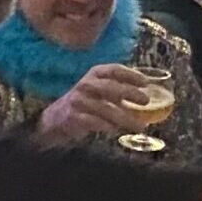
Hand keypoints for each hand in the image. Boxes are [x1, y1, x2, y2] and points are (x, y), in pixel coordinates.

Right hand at [40, 63, 155, 137]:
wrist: (56, 118)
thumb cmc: (85, 102)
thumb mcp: (100, 90)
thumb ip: (119, 90)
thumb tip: (145, 97)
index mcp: (94, 74)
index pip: (114, 70)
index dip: (131, 75)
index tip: (145, 83)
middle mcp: (86, 84)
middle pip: (110, 87)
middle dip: (129, 93)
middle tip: (146, 100)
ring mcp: (79, 100)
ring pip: (105, 108)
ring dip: (125, 118)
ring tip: (140, 126)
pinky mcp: (74, 116)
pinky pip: (94, 122)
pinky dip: (107, 126)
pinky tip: (116, 130)